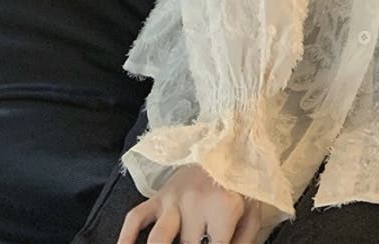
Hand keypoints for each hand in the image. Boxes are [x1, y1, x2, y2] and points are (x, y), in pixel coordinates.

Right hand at [117, 164, 261, 243]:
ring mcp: (173, 199)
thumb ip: (244, 240)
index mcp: (223, 208)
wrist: (226, 144)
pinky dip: (126, 237)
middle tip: (195, 242)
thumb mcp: (252, 210)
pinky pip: (134, 218)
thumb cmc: (239, 182)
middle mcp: (196, 204)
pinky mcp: (158, 196)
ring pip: (158, 239)